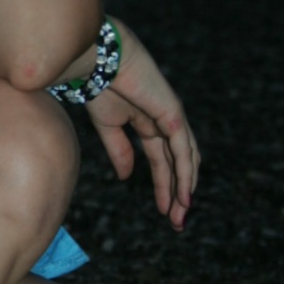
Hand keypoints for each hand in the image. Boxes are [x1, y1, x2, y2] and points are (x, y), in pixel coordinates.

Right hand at [84, 19, 198, 230]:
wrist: (98, 61)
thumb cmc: (100, 85)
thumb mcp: (108, 127)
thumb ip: (119, 152)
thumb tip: (125, 177)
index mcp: (149, 124)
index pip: (163, 161)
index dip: (164, 187)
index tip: (165, 213)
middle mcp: (165, 123)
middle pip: (178, 164)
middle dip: (178, 193)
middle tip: (178, 222)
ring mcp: (172, 118)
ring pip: (185, 160)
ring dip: (185, 188)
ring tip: (181, 214)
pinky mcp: (173, 115)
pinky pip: (182, 150)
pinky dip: (185, 174)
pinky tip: (185, 195)